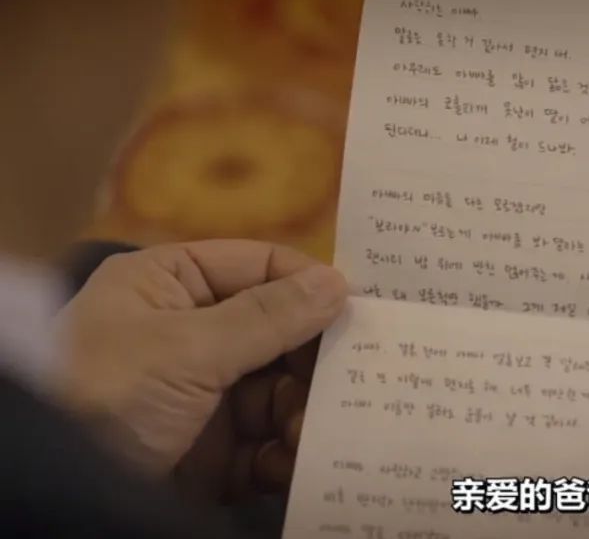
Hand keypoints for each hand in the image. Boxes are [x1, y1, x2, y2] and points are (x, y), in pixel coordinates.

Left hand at [54, 240, 346, 500]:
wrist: (59, 490)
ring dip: (301, 411)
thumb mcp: (187, 348)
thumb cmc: (109, 394)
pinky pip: (265, 441)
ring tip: (306, 431)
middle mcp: (190, 334)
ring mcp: (201, 394)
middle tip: (349, 381)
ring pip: (278, 391)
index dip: (308, 284)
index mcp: (170, 286)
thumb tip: (340, 281)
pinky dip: (283, 452)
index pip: (258, 267)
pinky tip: (288, 461)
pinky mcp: (210, 450)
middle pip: (278, 333)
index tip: (360, 310)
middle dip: (311, 361)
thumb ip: (268, 316)